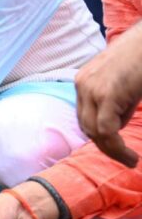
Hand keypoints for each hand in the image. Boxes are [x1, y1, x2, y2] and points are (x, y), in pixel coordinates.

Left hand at [75, 24, 141, 166]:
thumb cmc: (141, 58)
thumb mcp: (123, 82)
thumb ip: (116, 100)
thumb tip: (116, 124)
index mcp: (84, 80)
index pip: (84, 116)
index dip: (99, 135)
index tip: (115, 148)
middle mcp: (83, 84)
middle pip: (86, 125)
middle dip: (105, 145)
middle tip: (125, 158)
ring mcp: (92, 89)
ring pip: (94, 131)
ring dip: (112, 150)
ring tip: (131, 160)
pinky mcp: (107, 95)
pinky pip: (106, 131)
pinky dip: (117, 148)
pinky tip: (131, 158)